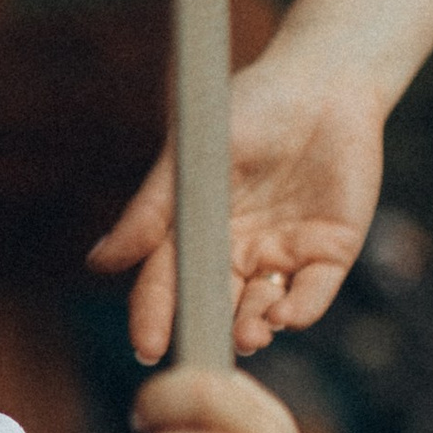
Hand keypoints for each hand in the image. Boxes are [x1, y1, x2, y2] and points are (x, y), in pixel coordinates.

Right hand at [89, 46, 386, 365]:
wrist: (323, 81)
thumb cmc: (248, 107)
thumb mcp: (193, 156)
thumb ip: (152, 211)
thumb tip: (100, 262)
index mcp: (198, 229)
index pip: (170, 281)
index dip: (156, 314)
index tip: (147, 345)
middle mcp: (239, 250)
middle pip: (216, 303)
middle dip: (210, 330)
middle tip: (203, 352)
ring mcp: (285, 253)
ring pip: (263, 307)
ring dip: (254, 327)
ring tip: (249, 334)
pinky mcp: (332, 250)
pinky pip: (314, 292)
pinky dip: (301, 309)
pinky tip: (285, 315)